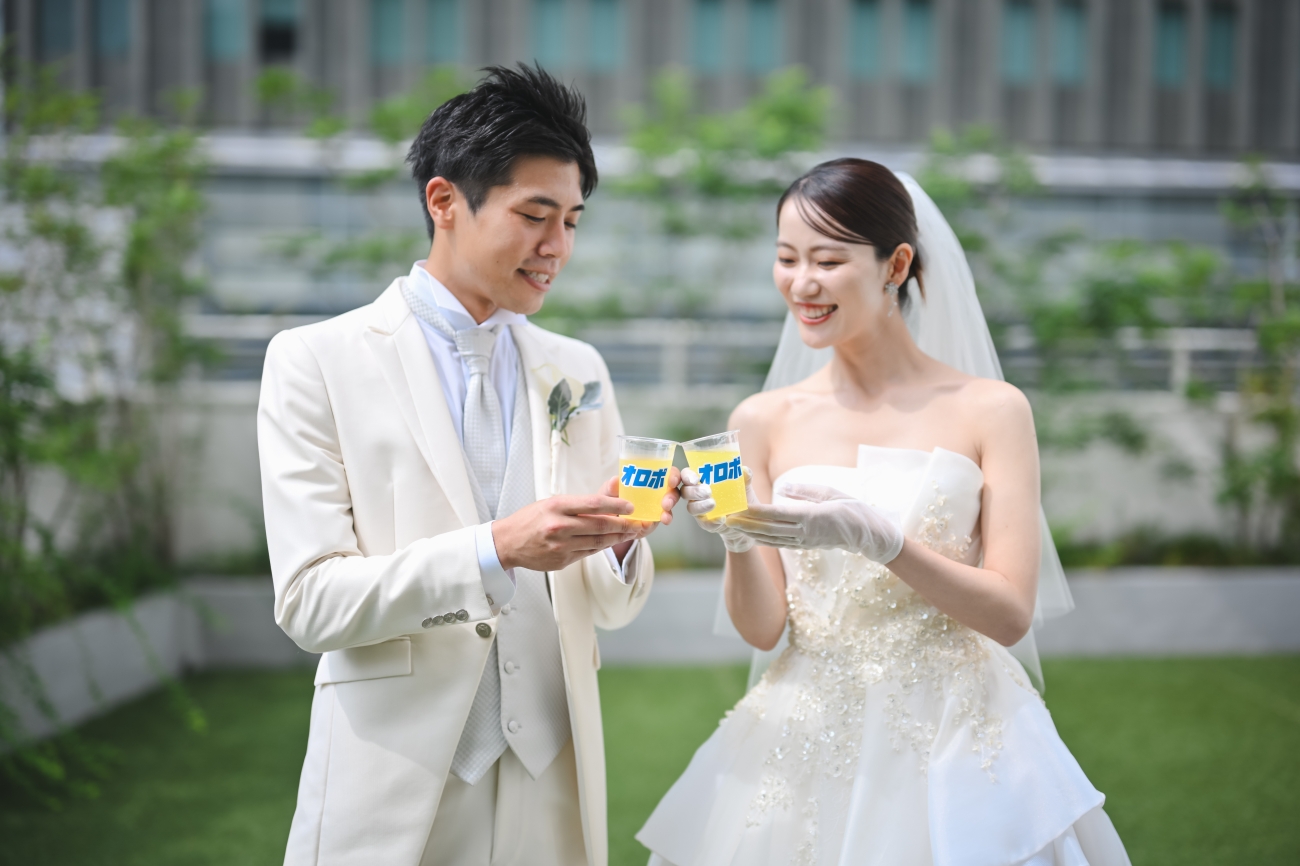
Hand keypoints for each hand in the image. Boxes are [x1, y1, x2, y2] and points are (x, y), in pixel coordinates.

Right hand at [493, 493, 640, 571]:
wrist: (508, 542)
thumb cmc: (533, 518)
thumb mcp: (554, 502)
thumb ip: (584, 500)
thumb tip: (616, 486)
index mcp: (556, 506)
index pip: (593, 504)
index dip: (616, 505)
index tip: (631, 506)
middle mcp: (558, 527)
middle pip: (600, 526)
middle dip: (624, 525)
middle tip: (638, 523)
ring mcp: (560, 547)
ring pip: (598, 543)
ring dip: (618, 538)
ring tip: (631, 533)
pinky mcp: (562, 562)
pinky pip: (589, 553)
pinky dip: (603, 547)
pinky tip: (612, 541)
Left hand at [600, 469, 679, 540]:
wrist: (606, 520)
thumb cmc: (609, 500)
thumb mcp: (608, 493)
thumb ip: (611, 487)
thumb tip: (615, 480)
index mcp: (647, 479)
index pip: (666, 473)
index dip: (673, 475)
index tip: (671, 481)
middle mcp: (656, 491)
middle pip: (673, 490)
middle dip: (672, 496)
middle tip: (666, 503)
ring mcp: (657, 506)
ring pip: (670, 506)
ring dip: (668, 511)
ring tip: (663, 517)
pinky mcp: (654, 520)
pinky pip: (661, 520)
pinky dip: (659, 522)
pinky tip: (651, 524)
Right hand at [679, 465, 757, 552]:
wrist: (745, 517)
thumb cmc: (739, 495)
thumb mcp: (744, 485)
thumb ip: (744, 477)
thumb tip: (745, 470)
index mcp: (701, 480)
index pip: (687, 475)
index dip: (687, 476)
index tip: (694, 478)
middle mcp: (696, 495)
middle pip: (685, 491)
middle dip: (694, 491)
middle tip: (707, 491)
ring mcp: (699, 510)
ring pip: (691, 508)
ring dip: (701, 506)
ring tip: (713, 503)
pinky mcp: (705, 523)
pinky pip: (704, 523)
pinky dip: (712, 521)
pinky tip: (721, 519)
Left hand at [724, 482, 903, 563]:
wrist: (868, 534)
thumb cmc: (852, 509)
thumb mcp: (830, 493)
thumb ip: (806, 491)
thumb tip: (784, 487)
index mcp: (811, 516)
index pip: (777, 514)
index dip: (757, 511)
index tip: (741, 506)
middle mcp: (805, 532)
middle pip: (769, 529)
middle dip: (747, 523)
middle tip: (728, 517)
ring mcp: (805, 541)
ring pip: (772, 539)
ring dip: (752, 532)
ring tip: (735, 526)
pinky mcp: (806, 545)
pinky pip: (781, 543)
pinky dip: (764, 539)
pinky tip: (753, 535)